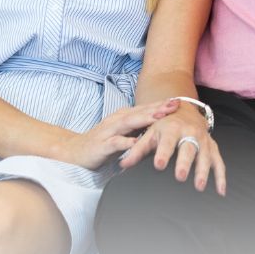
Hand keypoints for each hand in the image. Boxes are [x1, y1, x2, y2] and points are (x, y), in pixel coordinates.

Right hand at [58, 98, 179, 170]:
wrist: (74, 152)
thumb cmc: (103, 143)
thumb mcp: (125, 134)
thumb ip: (140, 129)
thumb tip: (163, 128)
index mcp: (124, 117)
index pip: (146, 108)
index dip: (162, 104)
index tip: (179, 101)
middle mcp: (117, 120)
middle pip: (140, 112)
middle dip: (158, 108)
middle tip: (174, 105)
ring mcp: (108, 131)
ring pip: (128, 123)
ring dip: (144, 119)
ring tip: (159, 117)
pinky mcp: (101, 146)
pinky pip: (114, 143)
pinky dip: (125, 142)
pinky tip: (135, 142)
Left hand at [119, 103, 225, 194]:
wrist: (185, 110)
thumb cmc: (165, 125)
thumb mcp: (150, 132)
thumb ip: (138, 149)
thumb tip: (123, 164)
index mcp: (172, 128)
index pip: (167, 141)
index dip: (163, 152)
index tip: (158, 164)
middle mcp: (190, 132)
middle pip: (188, 148)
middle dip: (185, 162)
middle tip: (180, 176)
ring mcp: (203, 140)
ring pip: (205, 155)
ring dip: (203, 170)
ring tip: (199, 186)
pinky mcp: (212, 146)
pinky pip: (219, 161)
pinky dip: (221, 176)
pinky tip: (220, 191)